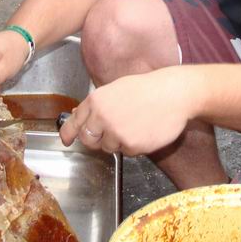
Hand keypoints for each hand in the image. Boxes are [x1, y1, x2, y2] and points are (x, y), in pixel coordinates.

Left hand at [59, 69, 197, 155]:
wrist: (174, 94)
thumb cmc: (148, 89)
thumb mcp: (117, 89)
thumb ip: (97, 105)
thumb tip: (79, 115)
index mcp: (96, 101)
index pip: (75, 123)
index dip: (68, 134)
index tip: (67, 140)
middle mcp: (102, 117)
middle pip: (89, 140)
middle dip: (97, 140)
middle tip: (112, 133)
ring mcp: (116, 132)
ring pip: (109, 147)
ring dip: (118, 141)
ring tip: (135, 125)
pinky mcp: (131, 145)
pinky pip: (127, 152)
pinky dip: (134, 145)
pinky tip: (144, 130)